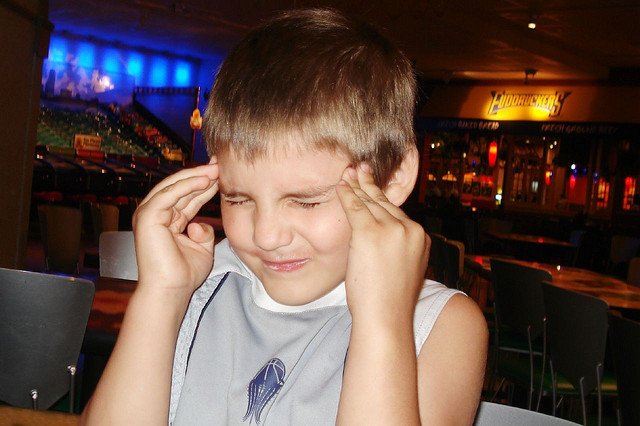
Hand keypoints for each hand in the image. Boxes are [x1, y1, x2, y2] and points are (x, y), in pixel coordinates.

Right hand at [132, 161, 218, 297]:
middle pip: (180, 188)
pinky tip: (204, 179)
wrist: (171, 290)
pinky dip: (187, 185)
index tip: (223, 174)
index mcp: (167, 221)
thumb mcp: (202, 248)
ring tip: (215, 169)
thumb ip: (204, 233)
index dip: (205, 185)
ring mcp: (149, 214)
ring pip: (173, 186)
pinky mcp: (147, 217)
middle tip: (220, 164)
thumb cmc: (184, 274)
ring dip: (196, 176)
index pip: (187, 197)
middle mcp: (156, 215)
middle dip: (201, 175)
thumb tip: (201, 223)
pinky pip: (169, 194)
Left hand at [335, 163, 429, 324]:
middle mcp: (411, 230)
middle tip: (361, 169)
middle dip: (370, 185)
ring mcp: (393, 230)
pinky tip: (340, 186)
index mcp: (421, 239)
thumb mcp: (401, 272)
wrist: (386, 318)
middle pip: (385, 203)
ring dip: (357, 186)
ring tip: (348, 174)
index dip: (382, 199)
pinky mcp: (371, 232)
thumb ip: (397, 252)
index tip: (374, 187)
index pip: (398, 214)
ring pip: (370, 202)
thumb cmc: (388, 303)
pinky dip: (347, 195)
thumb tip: (381, 246)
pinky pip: (356, 207)